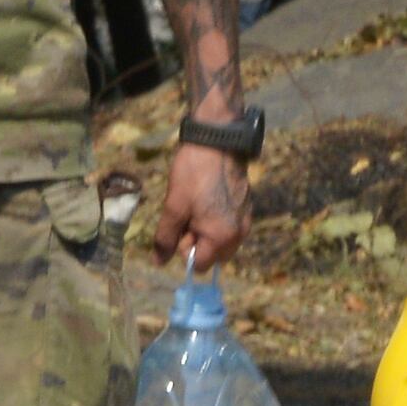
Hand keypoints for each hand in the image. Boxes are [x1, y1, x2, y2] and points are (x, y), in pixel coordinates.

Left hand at [145, 135, 250, 268]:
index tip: (181, 226)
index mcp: (222, 238)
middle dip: (197, 242)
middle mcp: (239, 234)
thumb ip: (165, 239)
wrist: (218, 140)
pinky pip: (229, 226)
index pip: (199, 265)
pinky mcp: (247, 207)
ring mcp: (246, 219)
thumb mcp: (174, 207)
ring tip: (198, 205)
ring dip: (206, 231)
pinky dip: (217, 220)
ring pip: (221, 240)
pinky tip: (209, 197)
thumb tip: (159, 263)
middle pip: (213, 255)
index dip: (184, 249)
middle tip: (189, 215)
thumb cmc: (193, 174)